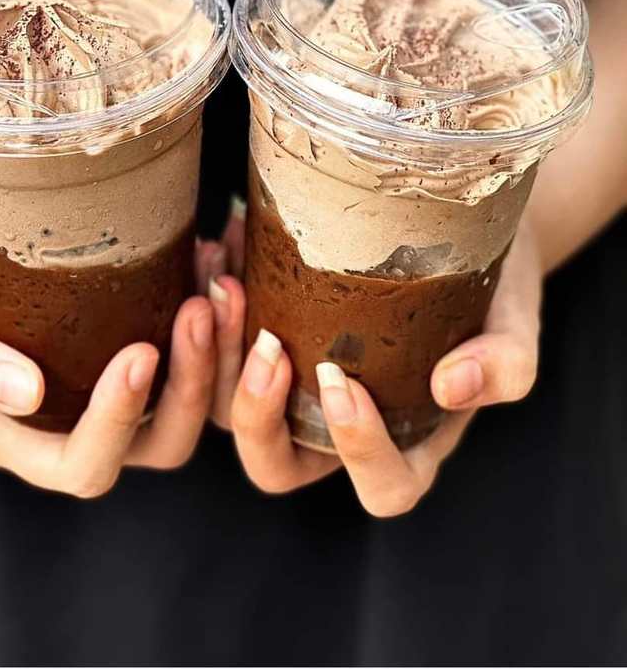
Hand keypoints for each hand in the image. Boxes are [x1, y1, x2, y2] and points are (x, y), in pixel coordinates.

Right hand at [0, 185, 220, 497]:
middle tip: (199, 309)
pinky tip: (213, 254)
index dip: (120, 423)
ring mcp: (110, 379)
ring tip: (219, 282)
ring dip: (218, 351)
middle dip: (192, 385)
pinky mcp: (131, 332)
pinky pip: (191, 345)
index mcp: (22, 438)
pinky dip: (211, 308)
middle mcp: (77, 420)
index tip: (137, 352)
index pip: (84, 465)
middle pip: (160, 442)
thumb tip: (25, 395)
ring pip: (191, 399)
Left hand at [212, 215, 542, 516]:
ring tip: (227, 285)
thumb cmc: (491, 296)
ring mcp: (296, 395)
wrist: (454, 240)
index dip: (356, 448)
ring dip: (219, 356)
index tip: (344, 378)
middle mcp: (340, 435)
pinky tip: (221, 246)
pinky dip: (213, 308)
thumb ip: (503, 365)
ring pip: (230, 410)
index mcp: (407, 448)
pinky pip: (220, 350)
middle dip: (256, 412)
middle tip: (268, 340)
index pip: (381, 487)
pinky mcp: (269, 347)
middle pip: (276, 466)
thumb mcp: (513, 326)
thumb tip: (451, 387)